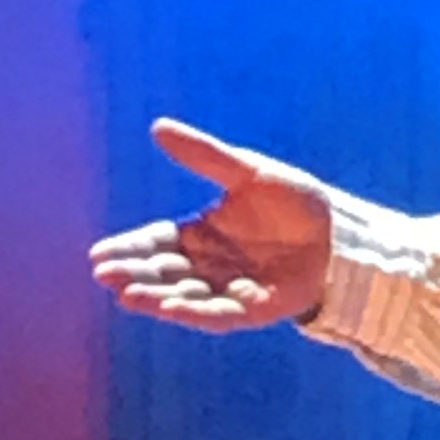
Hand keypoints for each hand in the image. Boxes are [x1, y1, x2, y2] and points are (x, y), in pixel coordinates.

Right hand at [88, 116, 333, 332]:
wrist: (341, 231)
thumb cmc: (293, 202)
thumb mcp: (246, 172)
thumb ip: (204, 155)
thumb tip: (158, 127)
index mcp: (201, 234)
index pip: (156, 242)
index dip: (129, 249)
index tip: (98, 255)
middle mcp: (209, 265)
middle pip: (164, 272)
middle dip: (134, 275)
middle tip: (104, 276)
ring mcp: (230, 288)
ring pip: (185, 296)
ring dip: (156, 297)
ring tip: (126, 295)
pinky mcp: (255, 308)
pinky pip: (219, 312)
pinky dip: (194, 311)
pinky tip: (170, 308)